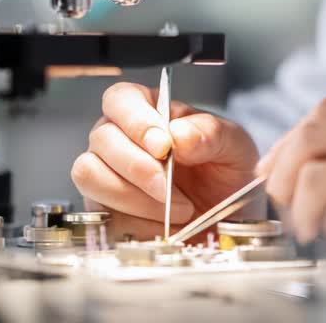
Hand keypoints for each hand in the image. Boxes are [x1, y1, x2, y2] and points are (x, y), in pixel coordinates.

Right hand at [72, 81, 259, 240]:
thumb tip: (179, 135)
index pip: (121, 99)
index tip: (162, 146)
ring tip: (176, 210)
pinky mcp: (105, 209)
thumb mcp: (234, 146)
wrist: (229, 221)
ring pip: (91, 175)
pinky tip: (164, 226)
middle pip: (102, 139)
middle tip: (171, 189)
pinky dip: (137, 223)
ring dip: (134, 197)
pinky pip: (103, 214)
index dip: (136, 120)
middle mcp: (120, 137)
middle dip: (139, 168)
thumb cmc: (226, 174)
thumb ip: (211, 133)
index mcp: (149, 109)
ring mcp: (107, 173)